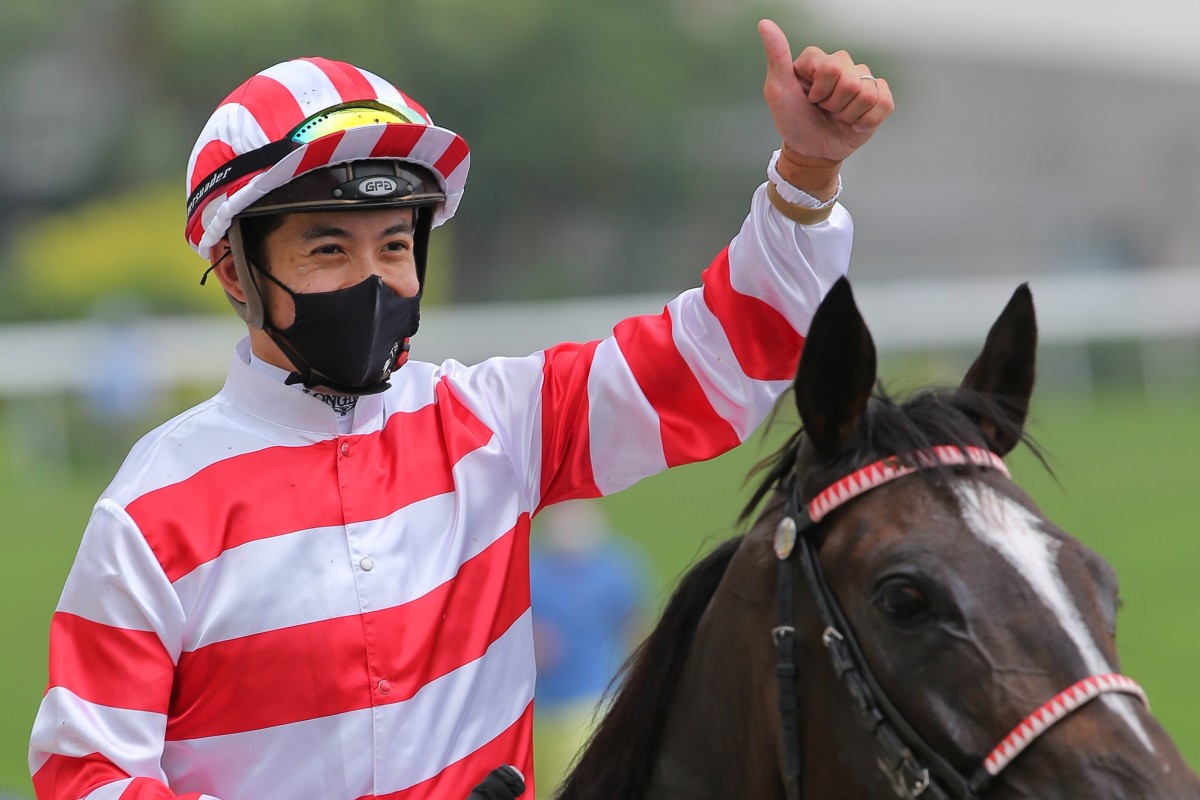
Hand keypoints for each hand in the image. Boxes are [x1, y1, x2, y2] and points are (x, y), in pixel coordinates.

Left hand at [758, 19, 893, 163]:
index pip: (831, 68)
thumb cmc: (793, 121)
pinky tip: (854, 123)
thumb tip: (765, 25)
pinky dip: (867, 120)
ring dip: (849, 114)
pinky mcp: (878, 96)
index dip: (820, 91)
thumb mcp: (777, 91)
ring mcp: (862, 79)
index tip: (810, 98)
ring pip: (868, 94)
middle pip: (851, 83)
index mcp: (818, 59)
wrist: (811, 150)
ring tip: (837, 116)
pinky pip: (884, 102)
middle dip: (835, 105)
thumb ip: (776, 57)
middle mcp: (842, 64)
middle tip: (824, 109)